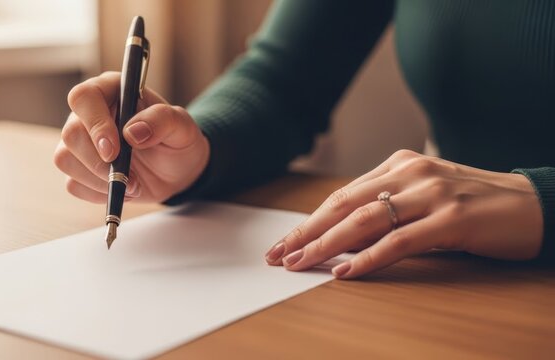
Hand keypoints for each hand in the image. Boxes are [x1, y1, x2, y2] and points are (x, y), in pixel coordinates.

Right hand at [54, 72, 209, 202]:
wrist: (177, 171)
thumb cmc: (177, 141)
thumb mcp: (182, 126)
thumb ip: (162, 120)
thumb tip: (132, 132)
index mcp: (112, 91)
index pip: (84, 98)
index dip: (95, 124)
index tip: (114, 150)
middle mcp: (90, 114)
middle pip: (71, 134)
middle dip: (99, 162)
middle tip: (130, 177)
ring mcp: (81, 142)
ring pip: (66, 160)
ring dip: (100, 180)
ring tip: (133, 184)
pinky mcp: (80, 168)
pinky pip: (74, 184)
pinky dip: (99, 193)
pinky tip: (123, 189)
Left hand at [265, 150, 543, 278]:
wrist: (531, 204)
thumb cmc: (472, 202)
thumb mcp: (422, 196)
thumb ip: (386, 207)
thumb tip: (339, 237)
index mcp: (398, 164)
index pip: (342, 195)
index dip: (309, 221)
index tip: (284, 242)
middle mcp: (410, 172)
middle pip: (344, 204)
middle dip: (306, 232)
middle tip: (278, 255)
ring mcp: (431, 193)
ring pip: (365, 219)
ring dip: (327, 244)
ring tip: (300, 263)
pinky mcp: (452, 218)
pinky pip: (400, 241)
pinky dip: (369, 258)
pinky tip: (346, 272)